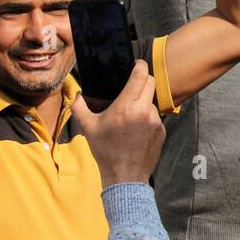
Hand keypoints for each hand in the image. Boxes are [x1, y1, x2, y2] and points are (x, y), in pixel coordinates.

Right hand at [72, 60, 165, 187]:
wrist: (125, 176)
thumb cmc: (105, 151)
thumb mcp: (88, 128)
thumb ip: (79, 107)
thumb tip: (77, 94)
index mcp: (126, 106)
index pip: (140, 75)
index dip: (140, 65)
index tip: (136, 64)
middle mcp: (144, 110)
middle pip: (150, 82)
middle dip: (143, 79)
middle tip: (133, 84)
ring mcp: (156, 120)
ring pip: (151, 101)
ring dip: (143, 102)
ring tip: (130, 115)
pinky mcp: (162, 130)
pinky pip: (156, 116)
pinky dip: (147, 117)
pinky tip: (137, 129)